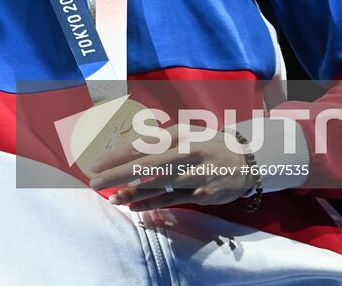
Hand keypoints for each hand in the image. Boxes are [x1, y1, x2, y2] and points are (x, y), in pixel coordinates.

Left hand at [86, 127, 256, 211]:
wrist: (247, 160)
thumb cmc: (207, 145)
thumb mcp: (185, 135)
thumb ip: (158, 142)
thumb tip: (125, 152)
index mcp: (179, 134)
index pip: (142, 145)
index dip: (117, 155)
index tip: (95, 163)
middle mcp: (186, 153)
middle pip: (146, 165)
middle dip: (118, 174)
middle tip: (94, 181)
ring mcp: (195, 175)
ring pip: (158, 185)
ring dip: (132, 192)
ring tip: (111, 197)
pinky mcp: (203, 195)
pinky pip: (172, 200)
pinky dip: (151, 204)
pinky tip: (133, 207)